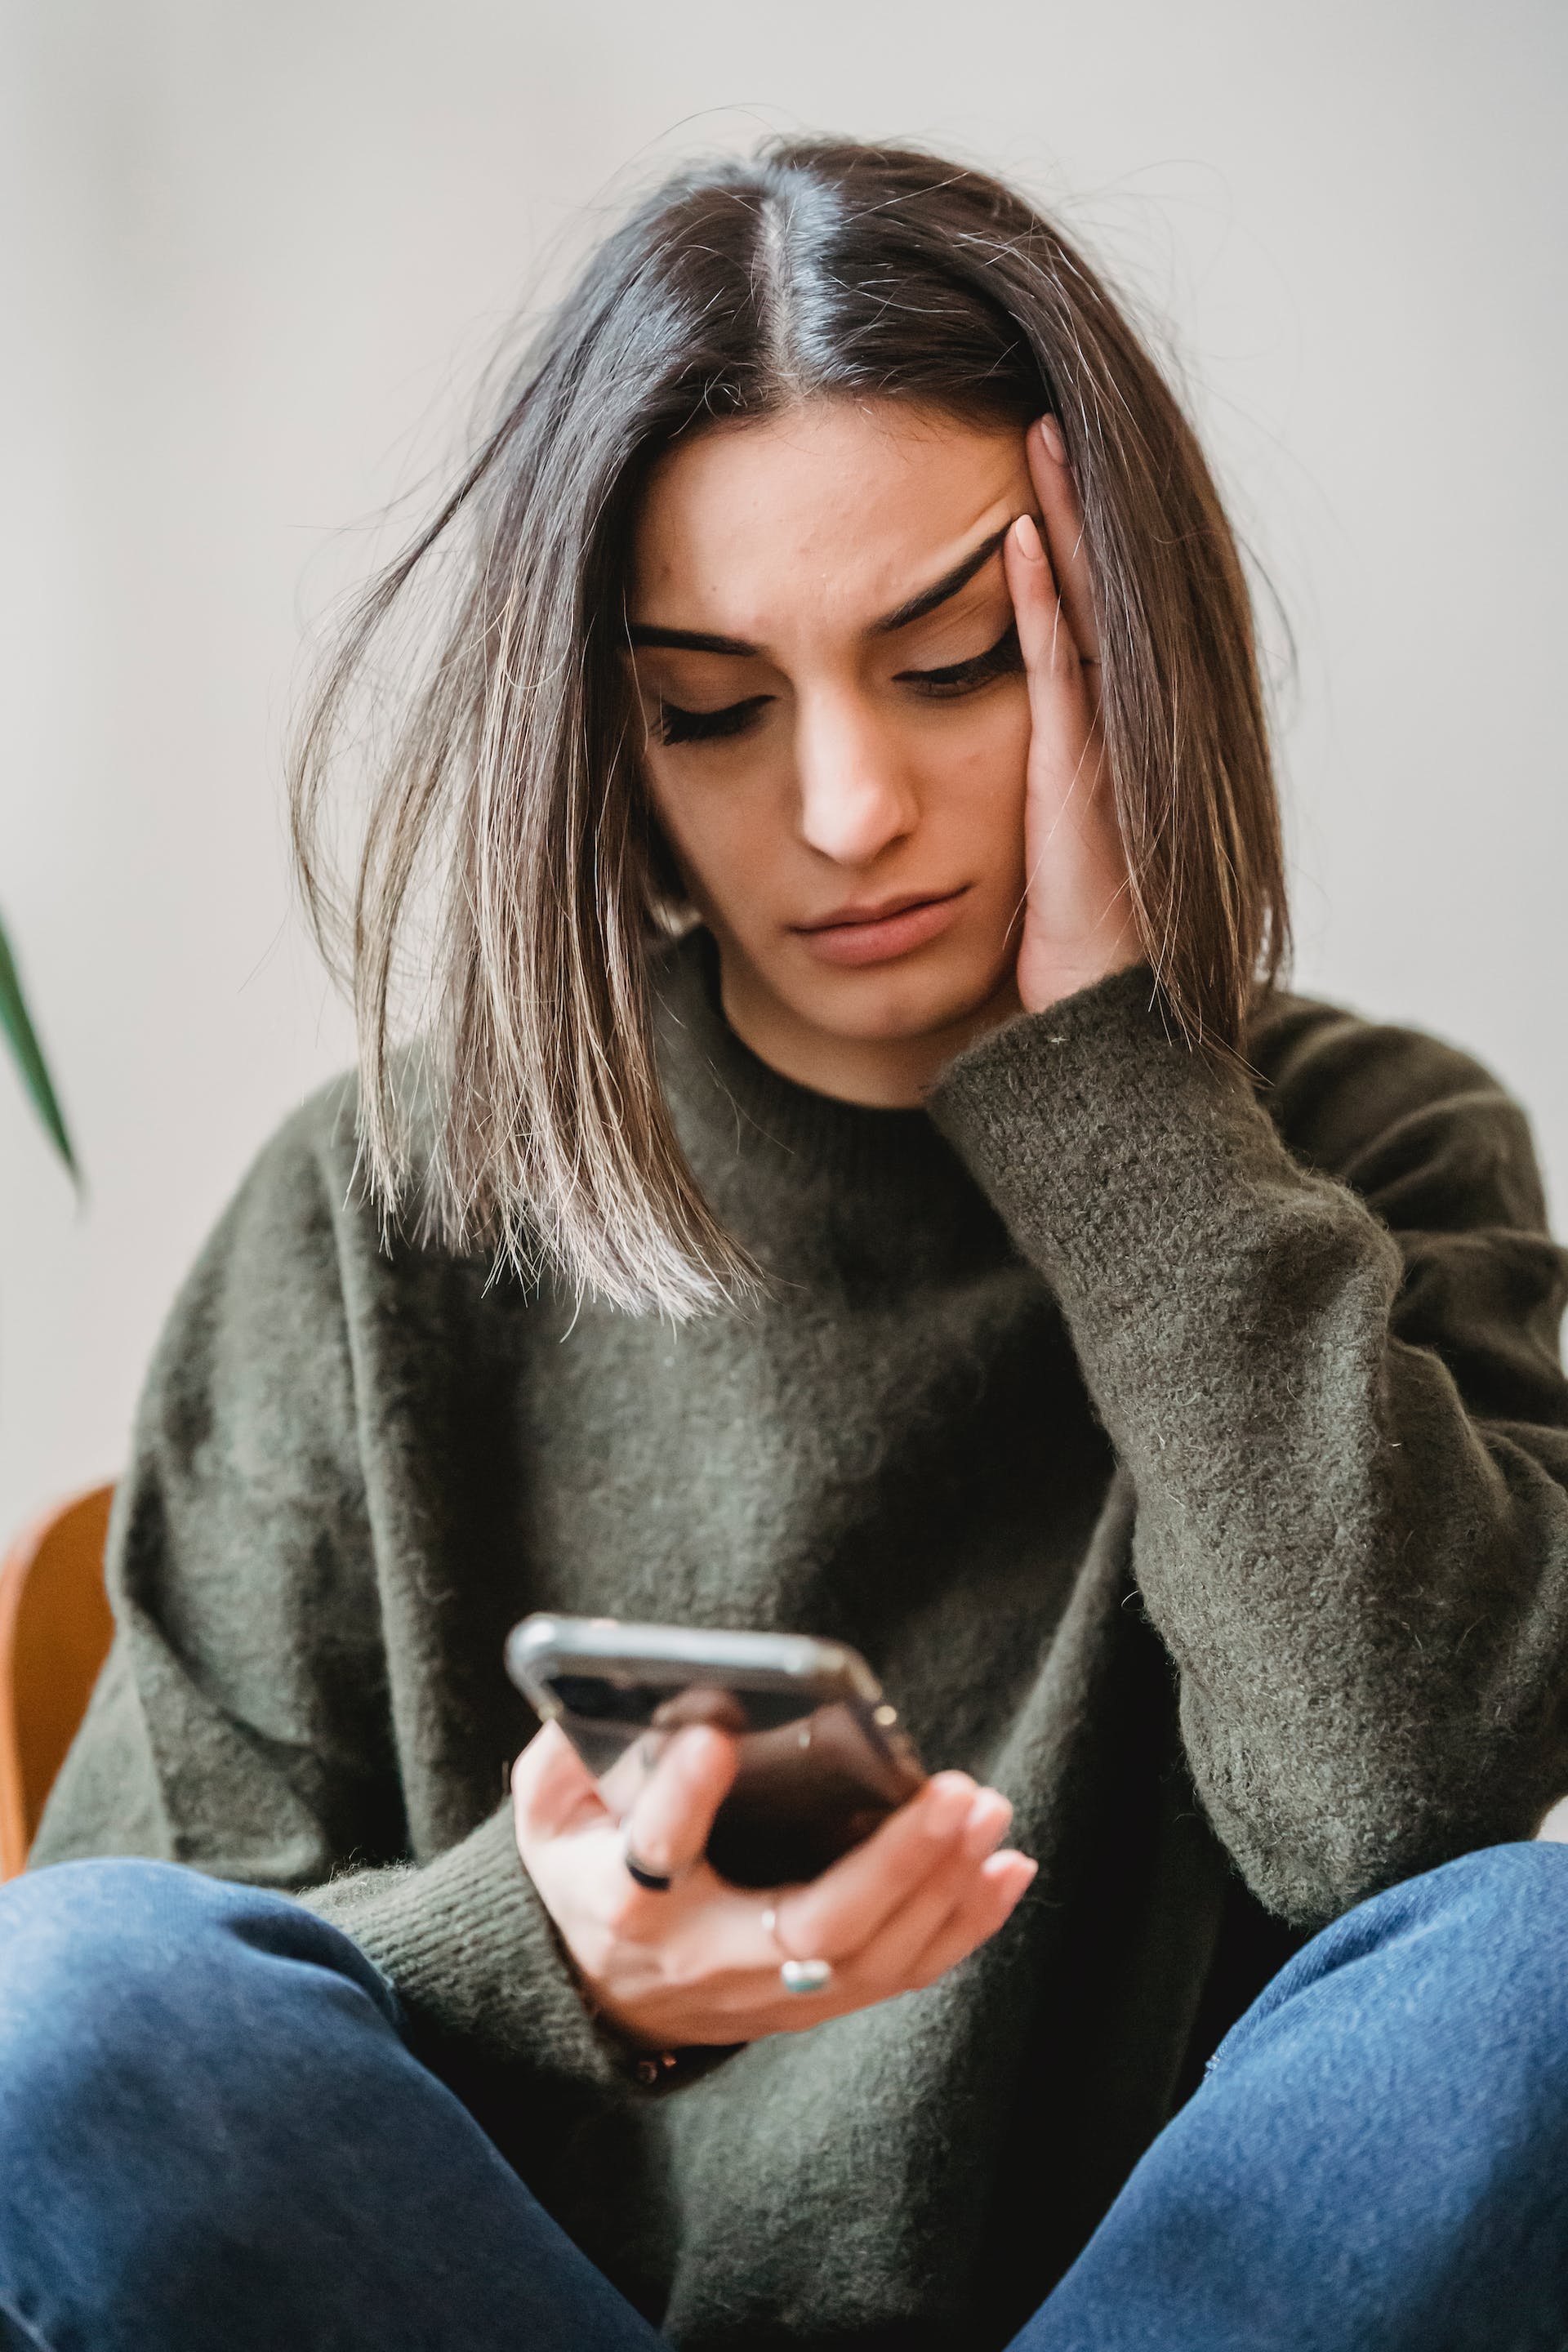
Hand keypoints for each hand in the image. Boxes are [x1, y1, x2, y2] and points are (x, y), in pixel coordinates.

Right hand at [512, 1720, 1036, 2051]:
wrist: (600, 1993)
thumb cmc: (585, 1868)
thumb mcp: (552, 1809)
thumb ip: (571, 1747)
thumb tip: (619, 1677)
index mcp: (620, 1900)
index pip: (652, 1854)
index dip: (680, 1799)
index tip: (715, 1738)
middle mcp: (703, 1958)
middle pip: (810, 1927)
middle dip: (893, 1862)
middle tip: (954, 1792)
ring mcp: (766, 1992)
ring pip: (872, 1957)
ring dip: (943, 1886)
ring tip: (989, 1811)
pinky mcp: (812, 2005)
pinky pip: (900, 1974)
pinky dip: (963, 1926)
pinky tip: (1006, 1868)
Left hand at [1004, 417, 1142, 1013]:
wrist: (1094, 1044)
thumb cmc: (1048, 969)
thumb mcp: (1012, 864)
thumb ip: (988, 799)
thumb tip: (917, 769)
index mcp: (1083, 746)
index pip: (1061, 611)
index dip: (1043, 533)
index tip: (1004, 458)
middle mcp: (1103, 735)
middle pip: (1082, 586)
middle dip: (1058, 496)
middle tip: (1023, 399)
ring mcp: (1099, 753)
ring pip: (1077, 610)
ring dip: (1054, 518)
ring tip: (1027, 425)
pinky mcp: (1080, 782)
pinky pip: (1058, 672)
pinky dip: (1039, 601)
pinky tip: (1011, 529)